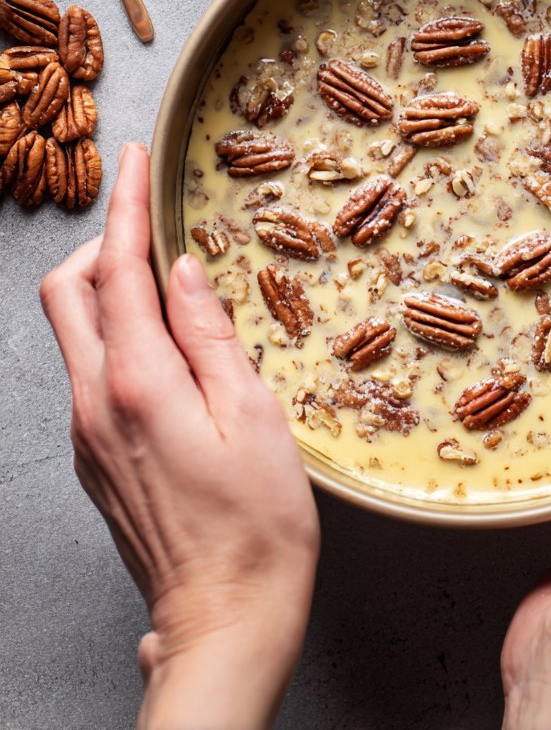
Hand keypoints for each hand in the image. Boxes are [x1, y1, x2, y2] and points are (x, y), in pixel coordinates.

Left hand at [40, 143, 319, 729]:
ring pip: (73, 331)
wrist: (224, 618)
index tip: (135, 159)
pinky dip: (116, 335)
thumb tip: (180, 271)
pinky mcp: (94, 458)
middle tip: (150, 222)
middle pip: (67, 293)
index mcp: (138, 384)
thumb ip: (210, 334)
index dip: (126, 207)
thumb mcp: (253, 415)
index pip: (118, 271)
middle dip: (101, 243)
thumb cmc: (258, 525)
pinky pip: (89, 371)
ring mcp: (86, 435)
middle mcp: (94, 404)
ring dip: (108, 289)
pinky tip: (167, 348)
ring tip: (168, 282)